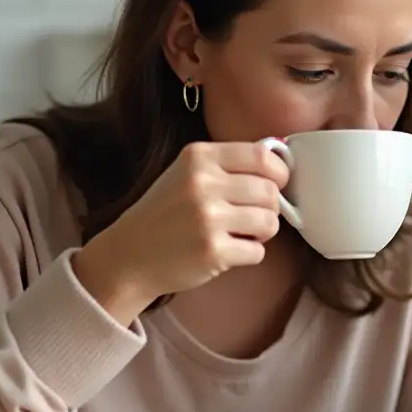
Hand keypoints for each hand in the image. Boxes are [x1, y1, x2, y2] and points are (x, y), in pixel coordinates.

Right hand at [73, 141, 288, 322]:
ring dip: (263, 233)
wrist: (129, 255)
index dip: (278, 173)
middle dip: (270, 208)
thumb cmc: (166, 213)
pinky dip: (249, 255)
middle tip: (252, 217)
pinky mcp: (213, 251)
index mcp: (199, 157)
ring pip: (270, 222)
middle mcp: (203, 183)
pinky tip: (227, 252)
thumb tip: (282, 162)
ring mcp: (207, 218)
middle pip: (270, 191)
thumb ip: (229, 165)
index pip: (262, 155)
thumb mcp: (187, 174)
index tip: (274, 185)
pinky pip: (258, 252)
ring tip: (241, 234)